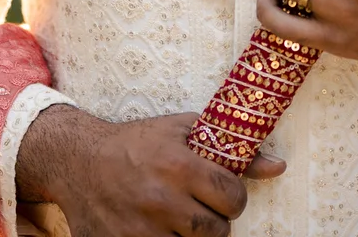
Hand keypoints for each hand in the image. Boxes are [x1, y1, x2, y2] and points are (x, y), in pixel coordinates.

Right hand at [15, 105, 284, 236]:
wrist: (78, 160)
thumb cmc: (137, 143)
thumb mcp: (182, 131)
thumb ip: (231, 148)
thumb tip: (279, 166)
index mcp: (178, 165)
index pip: (233, 198)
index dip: (233, 198)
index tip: (221, 194)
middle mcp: (161, 199)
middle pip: (217, 231)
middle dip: (215, 221)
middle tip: (199, 209)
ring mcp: (141, 229)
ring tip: (178, 218)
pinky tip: (160, 229)